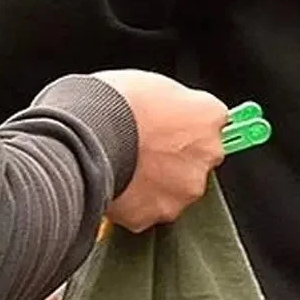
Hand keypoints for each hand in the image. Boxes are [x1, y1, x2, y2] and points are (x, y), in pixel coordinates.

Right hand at [94, 71, 227, 232]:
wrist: (87, 132)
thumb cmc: (117, 100)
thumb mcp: (156, 86)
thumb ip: (176, 107)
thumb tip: (172, 115)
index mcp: (210, 116)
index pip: (212, 124)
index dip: (189, 126)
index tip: (175, 128)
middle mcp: (207, 154)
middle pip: (199, 160)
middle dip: (177, 158)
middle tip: (147, 150)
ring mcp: (184, 187)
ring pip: (176, 189)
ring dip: (159, 184)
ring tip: (129, 169)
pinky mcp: (157, 213)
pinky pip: (149, 211)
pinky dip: (137, 203)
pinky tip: (118, 186)